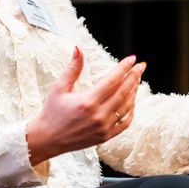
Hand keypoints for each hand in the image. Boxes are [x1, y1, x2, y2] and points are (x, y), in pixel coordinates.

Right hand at [25, 48, 145, 163]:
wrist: (48, 139)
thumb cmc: (51, 112)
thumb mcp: (59, 87)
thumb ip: (73, 68)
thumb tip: (78, 49)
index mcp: (87, 102)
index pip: (113, 80)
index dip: (123, 68)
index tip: (131, 59)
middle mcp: (98, 115)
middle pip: (124, 92)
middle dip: (134, 77)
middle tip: (140, 67)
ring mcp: (104, 127)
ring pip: (127, 106)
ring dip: (134, 91)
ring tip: (136, 80)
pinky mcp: (106, 136)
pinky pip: (125, 123)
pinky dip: (131, 111)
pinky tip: (132, 101)